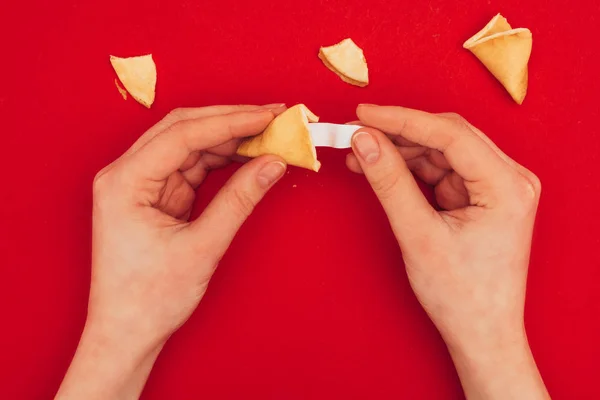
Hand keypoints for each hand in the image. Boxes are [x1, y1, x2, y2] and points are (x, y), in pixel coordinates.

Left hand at [56, 104, 287, 398]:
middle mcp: (127, 174)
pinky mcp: (156, 195)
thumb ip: (238, 200)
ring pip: (190, 144)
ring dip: (229, 138)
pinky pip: (192, 166)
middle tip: (273, 116)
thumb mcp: (201, 248)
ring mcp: (141, 183)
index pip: (183, 134)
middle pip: (183, 129)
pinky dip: (222, 160)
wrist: (127, 332)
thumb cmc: (149, 298)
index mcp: (124, 182)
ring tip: (268, 135)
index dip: (230, 121)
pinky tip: (248, 156)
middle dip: (230, 121)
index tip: (268, 115)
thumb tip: (271, 164)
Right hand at [347, 105, 548, 399]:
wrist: (480, 333)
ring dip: (402, 151)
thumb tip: (365, 140)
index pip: (450, 134)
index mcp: (507, 186)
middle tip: (358, 132)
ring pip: (442, 152)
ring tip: (361, 153)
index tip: (364, 114)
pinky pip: (442, 171)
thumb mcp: (418, 235)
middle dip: (400, 134)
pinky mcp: (481, 197)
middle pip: (449, 137)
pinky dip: (411, 169)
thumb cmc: (461, 295)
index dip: (402, 120)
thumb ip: (390, 182)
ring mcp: (497, 187)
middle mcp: (510, 179)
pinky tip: (382, 167)